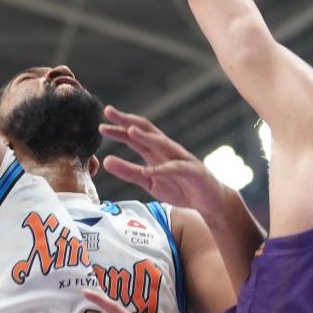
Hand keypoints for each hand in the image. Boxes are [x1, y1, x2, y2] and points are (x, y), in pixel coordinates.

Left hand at [101, 105, 231, 217]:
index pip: (134, 136)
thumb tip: (106, 160)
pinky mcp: (193, 171)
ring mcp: (181, 158)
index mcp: (155, 151)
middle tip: (109, 111)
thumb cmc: (180, 187)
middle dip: (128, 120)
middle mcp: (167, 150)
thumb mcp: (149, 182)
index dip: (118, 128)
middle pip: (146, 130)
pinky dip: (162, 169)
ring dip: (146, 137)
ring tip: (129, 132)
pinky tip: (149, 171)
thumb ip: (129, 172)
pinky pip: (176, 168)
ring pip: (162, 144)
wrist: (211, 201)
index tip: (101, 124)